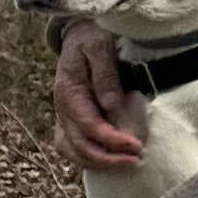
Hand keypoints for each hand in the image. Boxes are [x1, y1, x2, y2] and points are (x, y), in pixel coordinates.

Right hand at [52, 21, 143, 173]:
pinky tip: (109, 159)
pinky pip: (71, 148)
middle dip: (108, 158)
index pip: (88, 125)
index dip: (111, 139)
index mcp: (68, 91)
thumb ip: (105, 75)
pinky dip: (88, 159)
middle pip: (79, 145)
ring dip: (98, 163)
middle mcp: (61, 108)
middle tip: (135, 161)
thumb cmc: (93, 37)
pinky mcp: (68, 120)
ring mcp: (63, 116)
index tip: (136, 146)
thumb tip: (112, 106)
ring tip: (125, 164)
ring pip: (72, 151)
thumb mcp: (99, 46)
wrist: (80, 33)